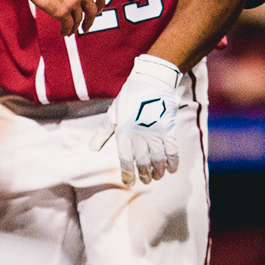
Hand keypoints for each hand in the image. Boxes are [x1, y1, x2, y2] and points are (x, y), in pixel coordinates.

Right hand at [20, 0, 103, 36]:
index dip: (101, 3)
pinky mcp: (61, 12)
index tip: (98, 9)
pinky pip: (68, 25)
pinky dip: (67, 31)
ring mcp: (73, 2)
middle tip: (86, 26)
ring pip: (78, 20)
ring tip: (70, 31)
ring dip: (75, 27)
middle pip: (92, 11)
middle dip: (90, 21)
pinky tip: (63, 32)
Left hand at [90, 54, 183, 184]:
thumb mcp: (113, 113)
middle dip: (144, 174)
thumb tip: (92, 149)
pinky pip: (172, 151)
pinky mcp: (169, 130)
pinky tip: (171, 169)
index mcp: (124, 133)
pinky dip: (172, 162)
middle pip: (142, 162)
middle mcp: (139, 136)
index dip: (127, 174)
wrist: (152, 81)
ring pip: (158, 160)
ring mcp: (155, 134)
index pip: (125, 160)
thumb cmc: (130, 98)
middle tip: (146, 181)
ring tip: (157, 177)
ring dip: (158, 171)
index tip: (128, 182)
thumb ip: (103, 132)